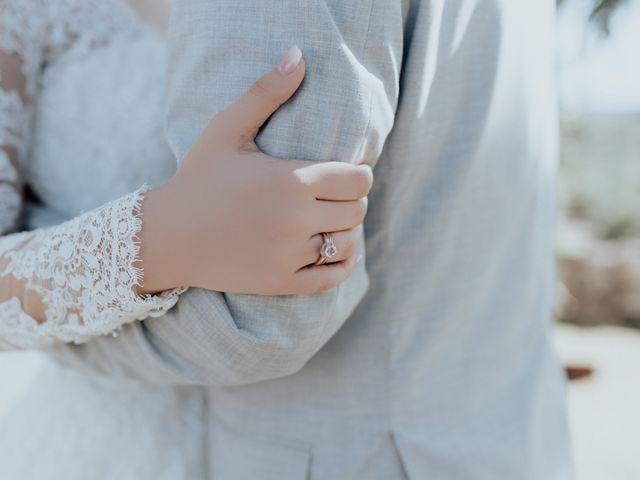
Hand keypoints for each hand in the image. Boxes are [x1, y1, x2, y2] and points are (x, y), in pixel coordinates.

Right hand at [139, 46, 371, 294]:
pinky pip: (332, 277)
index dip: (358, 174)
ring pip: (348, 243)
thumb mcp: (226, 130)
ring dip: (346, 230)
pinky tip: (336, 251)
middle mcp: (296, 219)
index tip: (345, 173)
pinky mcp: (282, 282)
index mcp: (291, 180)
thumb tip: (298, 55)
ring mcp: (289, 254)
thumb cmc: (198, 178)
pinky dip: (342, 263)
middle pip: (358, 210)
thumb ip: (265, 93)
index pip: (359, 180)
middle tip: (334, 196)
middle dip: (352, 200)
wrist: (167, 236)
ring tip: (330, 221)